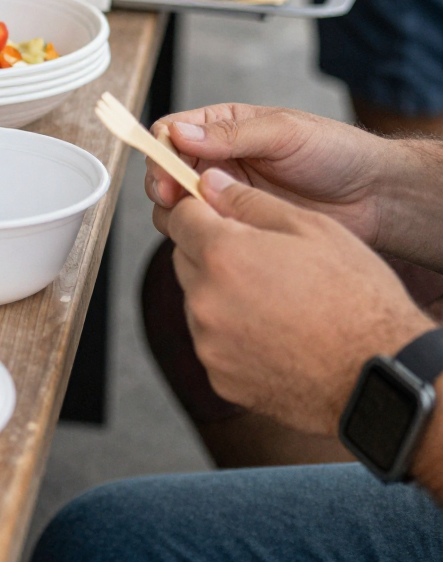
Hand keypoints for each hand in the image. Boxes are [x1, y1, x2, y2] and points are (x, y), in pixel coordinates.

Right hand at [146, 104, 394, 244]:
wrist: (376, 197)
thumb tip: (179, 133)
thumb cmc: (337, 153)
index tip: (165, 171)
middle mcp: (219, 158)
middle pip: (166, 169)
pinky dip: (202, 232)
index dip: (160, 150)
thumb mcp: (284, 133)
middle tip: (174, 200)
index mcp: (224, 126)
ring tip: (200, 218)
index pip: (171, 132)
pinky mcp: (240, 223)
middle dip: (163, 184)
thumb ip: (230, 134)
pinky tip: (220, 233)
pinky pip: (206, 228)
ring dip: (179, 211)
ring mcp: (227, 193)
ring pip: (179, 203)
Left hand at [163, 169, 430, 434]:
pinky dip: (233, 337)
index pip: (180, 217)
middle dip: (211, 254)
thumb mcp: (313, 229)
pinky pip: (213, 343)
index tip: (220, 217)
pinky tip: (276, 337)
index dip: (200, 212)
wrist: (382, 377)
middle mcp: (205, 300)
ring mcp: (210, 344)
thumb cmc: (356, 297)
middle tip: (261, 263)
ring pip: (197, 303)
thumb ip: (250, 202)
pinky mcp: (220, 378)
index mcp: (222, 255)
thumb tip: (209, 182)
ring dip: (221, 296)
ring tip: (276, 303)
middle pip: (184, 260)